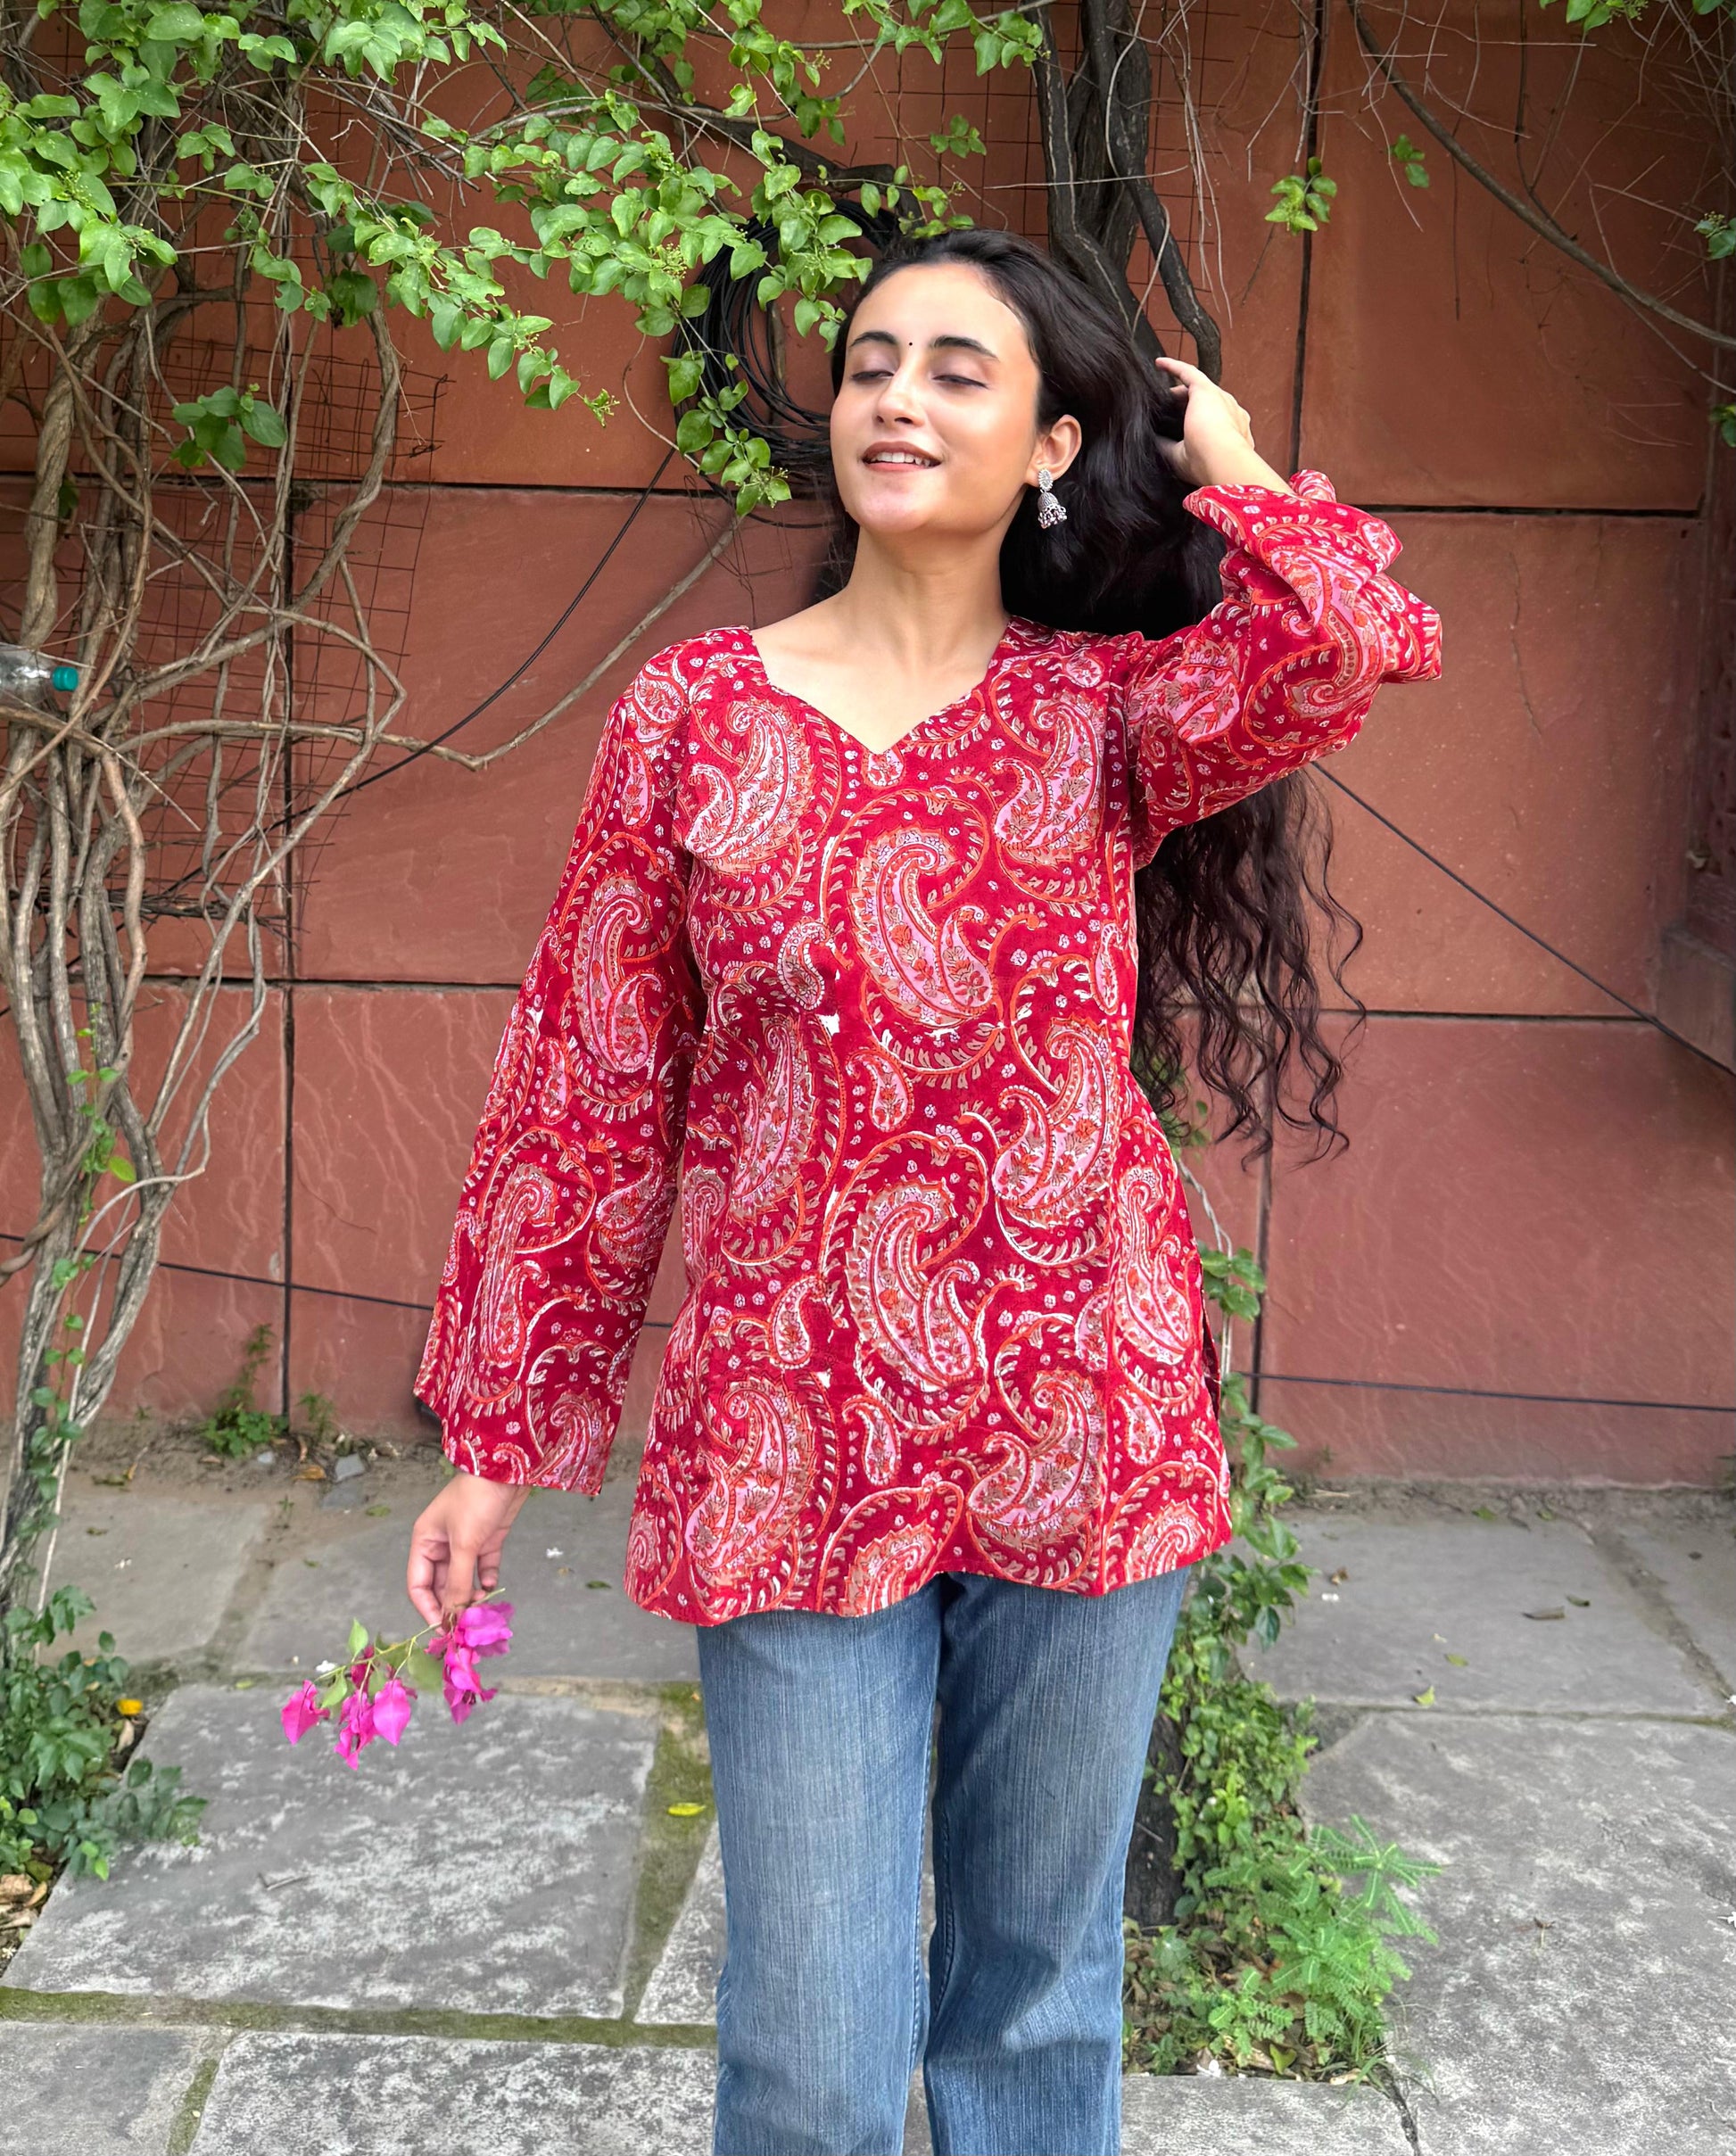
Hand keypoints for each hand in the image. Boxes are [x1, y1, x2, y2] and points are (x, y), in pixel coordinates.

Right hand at [406, 1469, 530, 1627]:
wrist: (509, 1470)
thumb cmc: (477, 1501)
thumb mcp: (464, 1544)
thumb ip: (457, 1582)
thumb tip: (451, 1615)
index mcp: (424, 1541)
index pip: (418, 1584)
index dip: (428, 1608)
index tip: (443, 1628)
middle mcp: (441, 1544)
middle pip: (440, 1585)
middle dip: (452, 1604)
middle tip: (466, 1624)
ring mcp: (465, 1542)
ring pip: (462, 1579)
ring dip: (469, 1594)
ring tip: (481, 1606)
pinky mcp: (487, 1540)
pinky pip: (482, 1567)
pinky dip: (486, 1579)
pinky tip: (491, 1587)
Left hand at [1152, 357, 1290, 492]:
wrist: (1222, 458)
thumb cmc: (1206, 464)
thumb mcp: (1182, 459)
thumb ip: (1168, 448)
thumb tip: (1152, 440)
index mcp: (1231, 433)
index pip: (1213, 423)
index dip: (1196, 423)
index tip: (1182, 427)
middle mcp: (1230, 414)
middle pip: (1206, 405)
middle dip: (1187, 407)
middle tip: (1167, 414)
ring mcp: (1221, 400)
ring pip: (1198, 390)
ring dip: (1180, 392)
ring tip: (1162, 395)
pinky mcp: (1206, 389)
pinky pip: (1188, 373)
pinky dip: (1173, 367)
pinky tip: (1159, 364)